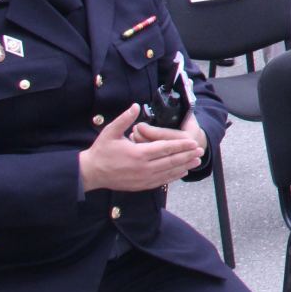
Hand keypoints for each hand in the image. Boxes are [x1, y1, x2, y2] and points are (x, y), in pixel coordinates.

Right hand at [79, 106, 203, 192]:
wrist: (90, 173)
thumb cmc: (101, 151)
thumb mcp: (110, 132)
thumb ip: (124, 119)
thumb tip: (135, 106)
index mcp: (138, 153)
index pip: (165, 148)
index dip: (181, 145)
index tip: (193, 142)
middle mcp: (144, 167)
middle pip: (171, 161)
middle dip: (187, 156)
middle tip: (200, 151)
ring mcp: (143, 178)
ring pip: (169, 172)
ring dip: (184, 166)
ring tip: (196, 162)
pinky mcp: (141, 185)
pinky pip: (162, 181)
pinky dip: (173, 176)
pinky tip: (181, 172)